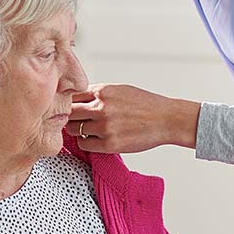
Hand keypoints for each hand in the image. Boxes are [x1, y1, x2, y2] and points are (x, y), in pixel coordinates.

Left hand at [66, 84, 200, 153]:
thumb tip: (77, 99)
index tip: (71, 107)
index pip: (71, 95)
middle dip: (69, 117)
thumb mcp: (120, 90)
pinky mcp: (109, 144)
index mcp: (103, 91)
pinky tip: (95, 139)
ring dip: (77, 130)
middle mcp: (101, 107)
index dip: (68, 102)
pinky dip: (86, 142)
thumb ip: (98, 94)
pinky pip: (84, 144)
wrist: (166, 119)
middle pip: (68, 112)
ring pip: (73, 129)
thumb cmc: (145, 105)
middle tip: (74, 121)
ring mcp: (104, 126)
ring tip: (87, 130)